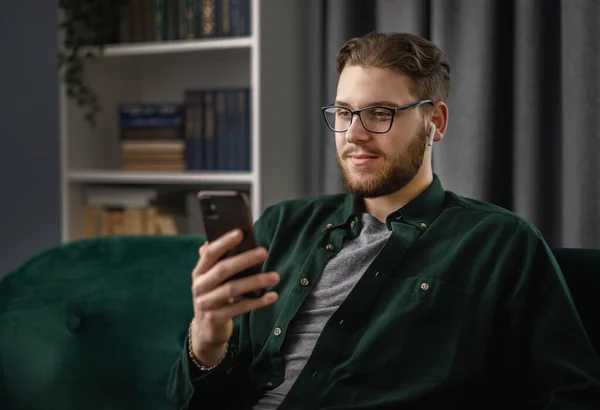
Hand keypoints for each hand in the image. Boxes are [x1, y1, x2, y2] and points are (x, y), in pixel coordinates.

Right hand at [190, 229, 279, 365]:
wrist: (206, 330)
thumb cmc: (215, 296)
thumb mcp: (212, 279)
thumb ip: (220, 261)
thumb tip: (238, 238)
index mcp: (198, 272)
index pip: (209, 253)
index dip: (224, 242)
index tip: (240, 232)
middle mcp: (199, 286)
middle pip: (222, 270)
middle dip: (244, 259)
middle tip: (264, 251)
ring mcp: (205, 304)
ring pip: (232, 289)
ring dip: (255, 281)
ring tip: (275, 277)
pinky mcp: (215, 319)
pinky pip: (239, 308)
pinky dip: (257, 302)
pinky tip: (272, 296)